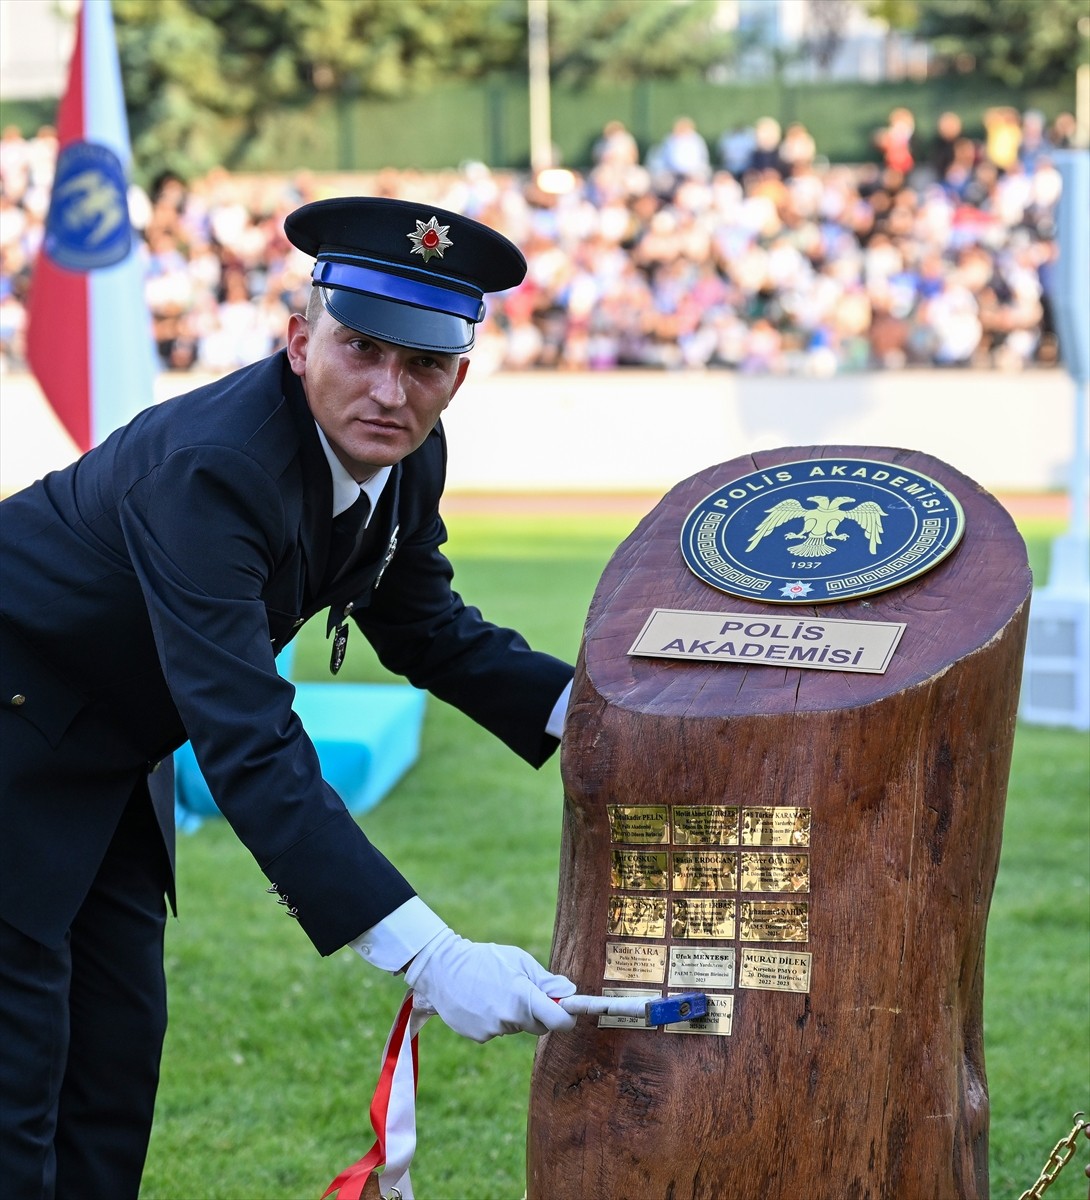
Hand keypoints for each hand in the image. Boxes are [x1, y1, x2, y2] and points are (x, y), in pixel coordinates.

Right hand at [404, 928, 576, 1042]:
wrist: (442, 969)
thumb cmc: (485, 959)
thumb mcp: (518, 960)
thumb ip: (545, 979)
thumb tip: (570, 991)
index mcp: (524, 997)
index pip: (559, 1020)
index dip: (567, 1018)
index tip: (568, 1011)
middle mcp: (511, 1018)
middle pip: (539, 1026)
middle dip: (539, 1013)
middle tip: (523, 992)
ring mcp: (494, 1030)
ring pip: (516, 1027)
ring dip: (513, 1015)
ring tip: (495, 991)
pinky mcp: (479, 1036)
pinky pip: (498, 1031)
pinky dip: (495, 1020)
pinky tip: (481, 1002)